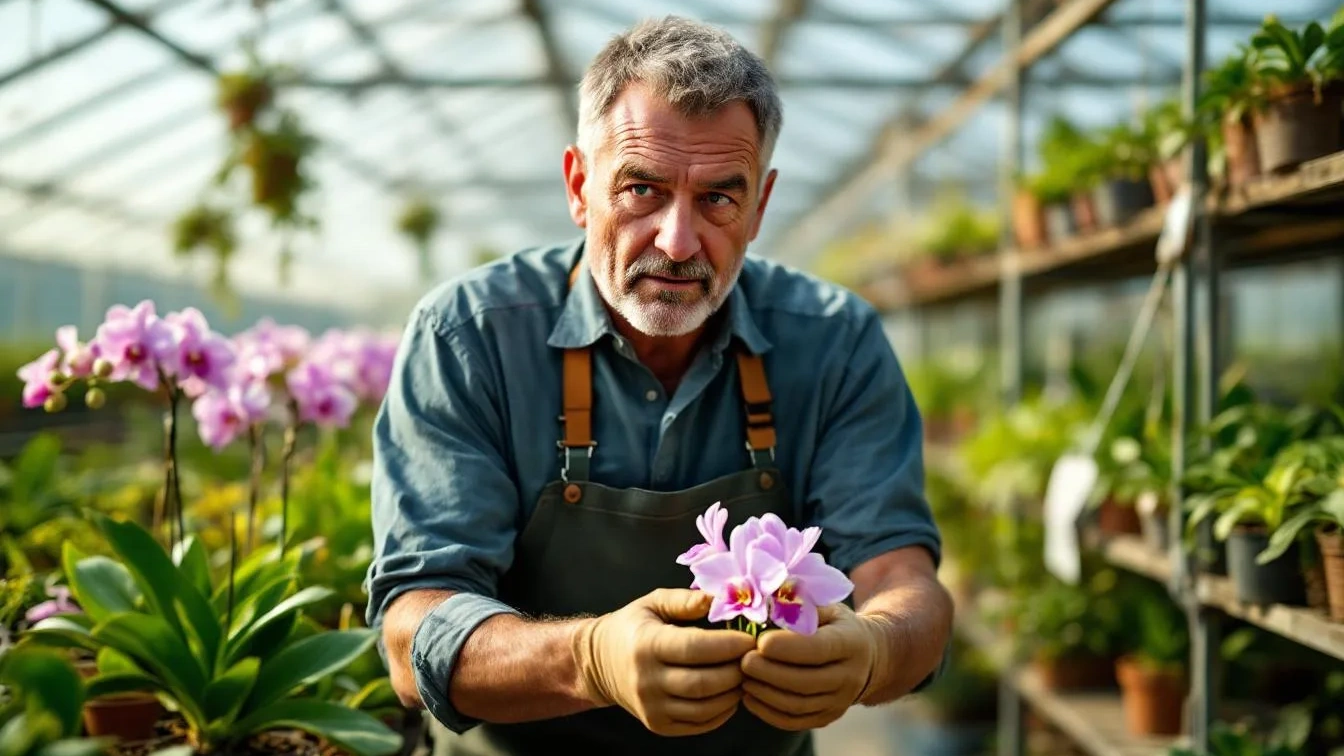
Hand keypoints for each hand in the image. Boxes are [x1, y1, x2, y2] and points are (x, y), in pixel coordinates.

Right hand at [572, 588, 755, 736]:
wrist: (599, 663)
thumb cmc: (633, 627)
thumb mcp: (653, 603)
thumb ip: (685, 600)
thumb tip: (718, 600)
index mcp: (646, 645)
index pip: (695, 648)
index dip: (728, 645)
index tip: (751, 639)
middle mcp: (646, 680)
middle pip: (703, 683)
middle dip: (736, 671)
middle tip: (754, 659)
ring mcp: (651, 708)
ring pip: (704, 708)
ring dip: (733, 693)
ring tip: (745, 675)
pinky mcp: (658, 725)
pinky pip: (699, 724)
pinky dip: (722, 712)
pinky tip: (731, 694)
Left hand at [740, 603, 889, 730]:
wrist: (868, 657)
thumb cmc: (835, 624)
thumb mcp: (826, 607)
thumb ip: (800, 606)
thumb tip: (763, 607)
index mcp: (851, 642)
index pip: (819, 648)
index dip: (788, 647)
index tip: (760, 642)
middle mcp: (850, 676)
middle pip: (805, 681)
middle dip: (769, 672)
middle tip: (743, 660)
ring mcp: (840, 701)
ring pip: (798, 704)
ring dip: (765, 693)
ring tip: (742, 677)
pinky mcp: (826, 717)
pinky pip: (794, 721)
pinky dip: (767, 712)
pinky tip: (748, 696)